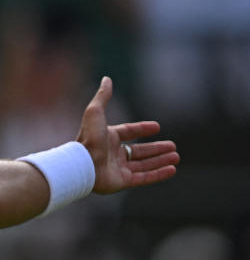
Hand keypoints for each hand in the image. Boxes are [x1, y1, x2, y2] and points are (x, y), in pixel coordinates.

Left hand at [78, 76, 178, 194]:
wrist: (82, 164)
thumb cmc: (89, 138)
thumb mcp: (95, 112)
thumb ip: (103, 96)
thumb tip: (107, 78)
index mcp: (107, 138)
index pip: (128, 132)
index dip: (142, 129)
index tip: (157, 127)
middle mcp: (112, 154)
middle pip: (139, 151)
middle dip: (156, 148)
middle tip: (173, 146)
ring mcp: (118, 168)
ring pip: (144, 164)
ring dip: (161, 160)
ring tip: (176, 156)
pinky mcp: (122, 182)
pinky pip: (144, 177)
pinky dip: (159, 174)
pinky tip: (172, 169)